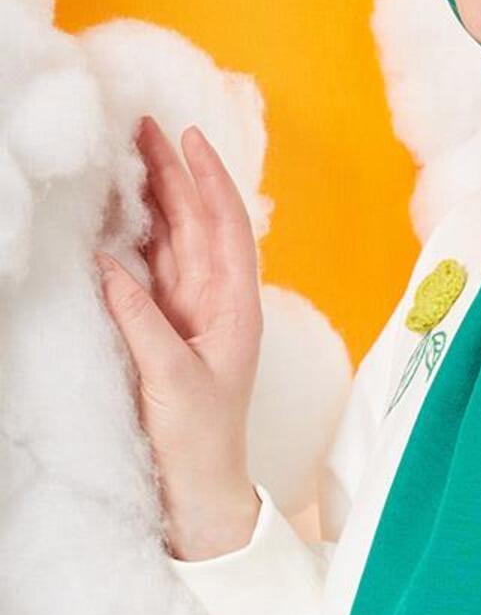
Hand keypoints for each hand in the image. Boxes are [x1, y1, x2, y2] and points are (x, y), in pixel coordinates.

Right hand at [95, 114, 263, 559]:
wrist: (200, 488)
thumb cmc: (199, 439)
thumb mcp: (172, 378)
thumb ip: (142, 320)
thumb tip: (109, 265)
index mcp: (236, 307)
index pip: (227, 226)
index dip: (209, 178)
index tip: (189, 136)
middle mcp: (218, 301)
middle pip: (197, 222)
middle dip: (176, 173)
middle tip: (146, 126)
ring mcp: (190, 311)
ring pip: (174, 238)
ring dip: (158, 196)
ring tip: (134, 152)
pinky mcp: (166, 327)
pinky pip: (153, 269)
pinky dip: (138, 236)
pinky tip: (122, 210)